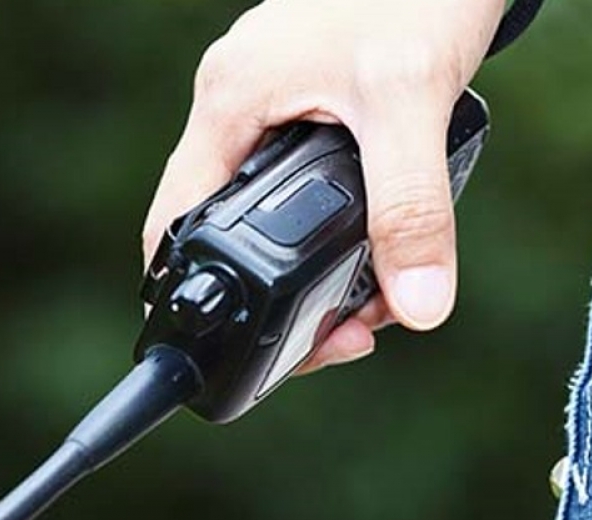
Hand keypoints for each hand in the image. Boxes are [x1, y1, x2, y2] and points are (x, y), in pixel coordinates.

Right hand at [141, 0, 503, 373]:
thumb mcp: (413, 101)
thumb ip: (411, 207)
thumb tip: (417, 306)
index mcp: (231, 100)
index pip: (174, 222)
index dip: (198, 296)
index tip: (256, 349)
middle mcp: (241, 102)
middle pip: (228, 228)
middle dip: (286, 295)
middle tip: (350, 333)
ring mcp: (276, 98)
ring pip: (275, 209)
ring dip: (322, 263)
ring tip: (382, 297)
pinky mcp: (317, 97)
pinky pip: (310, 180)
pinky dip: (346, 222)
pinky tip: (392, 239)